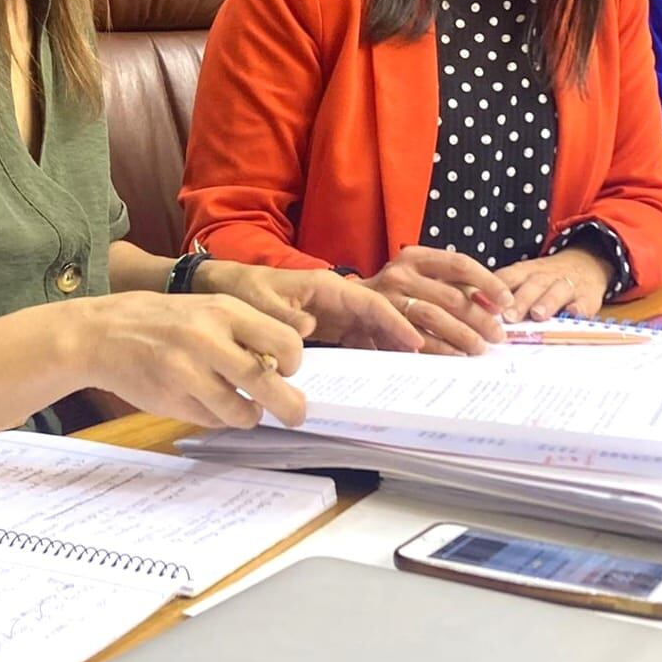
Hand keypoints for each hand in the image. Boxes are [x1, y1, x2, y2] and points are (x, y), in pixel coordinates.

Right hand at [77, 291, 307, 429]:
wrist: (102, 332)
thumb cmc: (165, 320)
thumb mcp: (207, 309)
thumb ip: (244, 332)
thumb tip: (281, 368)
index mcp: (224, 310)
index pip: (283, 342)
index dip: (292, 361)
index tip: (286, 369)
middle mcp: (207, 340)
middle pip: (266, 382)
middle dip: (289, 405)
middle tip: (296, 414)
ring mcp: (186, 373)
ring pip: (240, 411)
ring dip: (250, 415)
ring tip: (246, 409)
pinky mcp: (170, 401)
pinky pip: (212, 420)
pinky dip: (219, 418)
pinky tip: (210, 404)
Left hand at [201, 261, 424, 353]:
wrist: (226, 288)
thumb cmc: (245, 289)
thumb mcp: (261, 301)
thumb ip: (284, 317)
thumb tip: (308, 329)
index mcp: (327, 286)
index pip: (370, 303)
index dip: (394, 322)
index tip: (415, 344)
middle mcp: (338, 299)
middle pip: (381, 318)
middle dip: (407, 336)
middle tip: (435, 360)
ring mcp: (336, 314)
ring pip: (374, 331)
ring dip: (395, 349)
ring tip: (421, 371)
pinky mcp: (330, 328)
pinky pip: (359, 341)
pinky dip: (375, 355)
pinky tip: (389, 374)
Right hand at [362, 246, 509, 354]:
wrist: (350, 305)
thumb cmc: (398, 291)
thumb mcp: (423, 277)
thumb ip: (457, 285)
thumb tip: (495, 304)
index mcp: (416, 256)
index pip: (460, 264)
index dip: (487, 283)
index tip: (506, 301)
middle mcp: (401, 274)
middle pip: (451, 296)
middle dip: (479, 318)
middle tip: (497, 335)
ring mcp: (389, 298)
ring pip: (434, 316)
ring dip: (462, 335)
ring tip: (480, 347)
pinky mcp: (383, 323)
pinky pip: (416, 337)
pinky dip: (439, 347)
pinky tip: (456, 355)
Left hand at [493, 247, 611, 321]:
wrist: (587, 263)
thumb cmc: (546, 279)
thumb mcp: (524, 277)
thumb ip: (503, 292)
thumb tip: (472, 311)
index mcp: (525, 272)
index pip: (508, 277)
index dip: (496, 289)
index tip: (484, 303)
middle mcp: (546, 277)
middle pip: (532, 285)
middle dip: (521, 300)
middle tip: (509, 316)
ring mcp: (568, 286)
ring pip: (557, 291)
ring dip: (547, 302)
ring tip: (538, 315)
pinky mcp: (588, 297)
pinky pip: (584, 303)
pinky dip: (579, 309)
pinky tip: (573, 315)